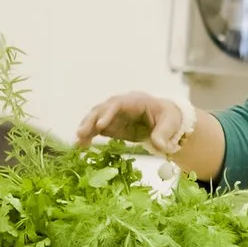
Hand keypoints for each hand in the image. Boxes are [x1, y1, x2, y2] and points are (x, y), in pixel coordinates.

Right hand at [79, 91, 225, 182]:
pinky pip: (96, 129)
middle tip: (81, 134)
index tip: (101, 125)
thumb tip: (160, 145)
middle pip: (102, 109)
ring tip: (78, 142)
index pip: (118, 104)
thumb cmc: (169, 119)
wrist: (164, 122)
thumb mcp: (170, 125)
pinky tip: (81, 146)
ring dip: (85, 128)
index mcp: (136, 100)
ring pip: (95, 118)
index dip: (108, 113)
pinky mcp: (110, 125)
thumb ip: (163, 134)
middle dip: (91, 120)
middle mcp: (120, 105)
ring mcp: (113, 115)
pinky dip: (88, 136)